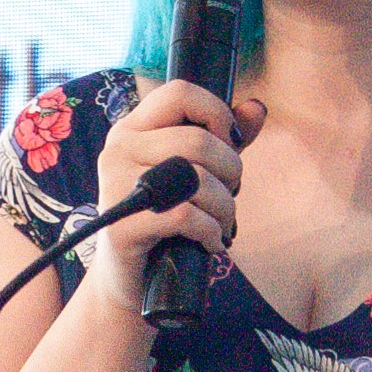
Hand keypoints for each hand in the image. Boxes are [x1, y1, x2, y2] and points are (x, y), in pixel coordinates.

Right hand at [88, 81, 266, 318]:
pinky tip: (211, 242)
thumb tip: (256, 108)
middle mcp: (117, 150)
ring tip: (224, 223)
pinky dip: (210, 231)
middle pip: (196, 140)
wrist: (129, 279)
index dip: (216, 113)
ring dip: (224, 206)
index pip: (179, 92)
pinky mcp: (121, 225)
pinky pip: (185, 215)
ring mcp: (115, 187)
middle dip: (230, 170)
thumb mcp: (192, 174)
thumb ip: (222, 139)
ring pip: (194, 178)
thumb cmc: (164, 220)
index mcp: (132, 129)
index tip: (228, 144)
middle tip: (231, 193)